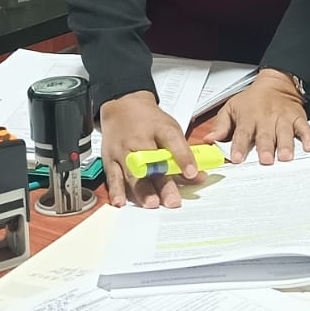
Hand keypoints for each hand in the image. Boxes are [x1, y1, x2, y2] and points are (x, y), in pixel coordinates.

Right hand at [100, 90, 200, 209]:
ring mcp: (124, 150)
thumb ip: (184, 154)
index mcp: (161, 129)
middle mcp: (141, 140)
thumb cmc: (150, 122)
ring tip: (151, 203)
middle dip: (163, 184)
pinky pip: (113, 176)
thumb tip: (199, 176)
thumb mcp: (171, 130)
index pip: (173, 141)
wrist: (122, 107)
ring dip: (142, 190)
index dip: (183, 157)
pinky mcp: (110, 159)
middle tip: (173, 201)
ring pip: (133, 172)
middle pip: (153, 163)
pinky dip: (116, 190)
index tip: (193, 173)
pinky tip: (121, 202)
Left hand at [205, 69, 309, 163]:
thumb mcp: (232, 107)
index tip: (237, 158)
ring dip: (285, 144)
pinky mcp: (297, 118)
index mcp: (248, 117)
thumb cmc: (252, 100)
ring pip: (284, 132)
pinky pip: (304, 128)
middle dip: (265, 148)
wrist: (276, 83)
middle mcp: (266, 118)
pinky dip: (308, 137)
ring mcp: (283, 118)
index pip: (242, 133)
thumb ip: (221, 125)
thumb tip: (210, 140)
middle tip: (265, 160)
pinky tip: (309, 147)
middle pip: (265, 135)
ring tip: (285, 157)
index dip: (239, 146)